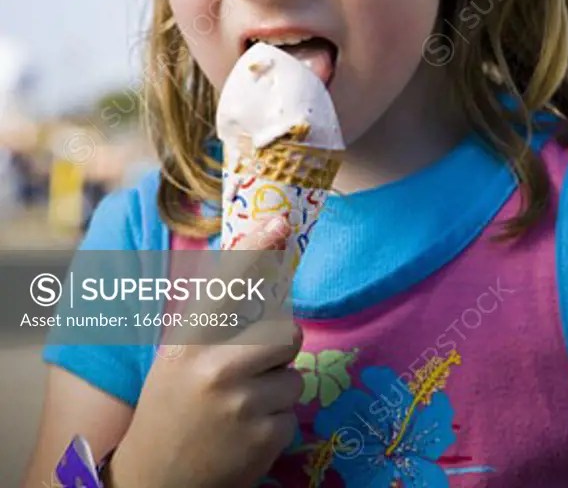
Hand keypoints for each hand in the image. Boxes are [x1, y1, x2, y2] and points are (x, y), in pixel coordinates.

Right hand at [108, 216, 302, 487]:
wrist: (157, 478)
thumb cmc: (172, 405)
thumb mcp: (180, 355)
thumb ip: (215, 320)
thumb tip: (260, 266)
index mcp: (190, 342)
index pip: (229, 283)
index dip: (256, 248)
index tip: (280, 222)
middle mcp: (215, 368)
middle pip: (287, 331)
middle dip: (280, 346)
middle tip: (255, 363)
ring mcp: (242, 406)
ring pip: (295, 375)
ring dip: (277, 388)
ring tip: (243, 404)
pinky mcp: (264, 439)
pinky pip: (293, 413)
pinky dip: (276, 421)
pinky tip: (245, 431)